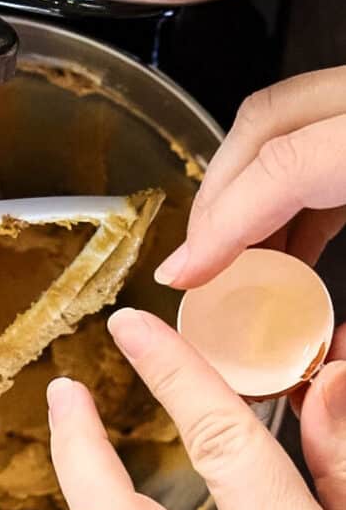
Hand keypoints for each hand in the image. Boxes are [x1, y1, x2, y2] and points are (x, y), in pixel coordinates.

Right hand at [155, 67, 345, 421]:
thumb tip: (328, 388)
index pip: (281, 164)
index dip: (220, 225)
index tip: (180, 278)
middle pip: (267, 121)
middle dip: (216, 193)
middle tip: (195, 262)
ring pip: (286, 124)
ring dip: (247, 191)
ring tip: (232, 262)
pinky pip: (321, 143)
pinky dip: (289, 191)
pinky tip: (287, 244)